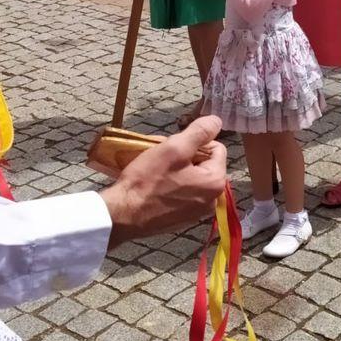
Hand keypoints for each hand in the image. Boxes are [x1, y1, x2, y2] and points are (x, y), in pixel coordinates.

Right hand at [101, 116, 228, 246]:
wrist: (123, 215)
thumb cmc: (148, 180)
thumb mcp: (174, 148)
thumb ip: (199, 132)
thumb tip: (217, 121)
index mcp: (216, 182)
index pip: (217, 148)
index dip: (195, 142)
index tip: (174, 148)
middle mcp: (213, 200)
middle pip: (205, 164)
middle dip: (186, 156)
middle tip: (164, 158)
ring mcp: (198, 212)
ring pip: (193, 177)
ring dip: (179, 169)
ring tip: (158, 170)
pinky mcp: (184, 218)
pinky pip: (185, 192)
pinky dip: (173, 185)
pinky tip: (156, 185)